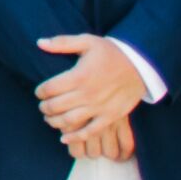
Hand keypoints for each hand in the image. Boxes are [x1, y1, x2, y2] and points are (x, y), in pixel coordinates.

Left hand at [32, 35, 148, 163]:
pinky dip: (74, 137)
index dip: (40, 92)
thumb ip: (62, 42)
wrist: (141, 65)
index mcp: (79, 76)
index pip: (49, 88)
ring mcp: (99, 107)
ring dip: (54, 122)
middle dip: (44, 107)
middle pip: (55, 106)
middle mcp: (87, 94)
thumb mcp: (87, 41)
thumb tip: (39, 43)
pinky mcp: (110, 117)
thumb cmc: (111, 52)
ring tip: (49, 118)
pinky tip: (64, 138)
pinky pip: (89, 131)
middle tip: (42, 106)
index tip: (39, 92)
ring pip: (68, 121)